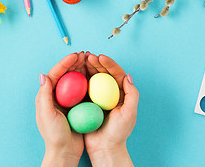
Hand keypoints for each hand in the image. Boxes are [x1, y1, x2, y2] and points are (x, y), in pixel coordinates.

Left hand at [36, 52, 85, 166]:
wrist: (64, 152)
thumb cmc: (54, 135)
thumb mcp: (47, 114)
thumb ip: (44, 95)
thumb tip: (42, 75)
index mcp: (46, 96)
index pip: (55, 74)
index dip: (65, 63)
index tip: (75, 55)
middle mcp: (55, 96)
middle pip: (65, 74)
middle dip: (74, 63)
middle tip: (85, 54)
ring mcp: (66, 101)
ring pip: (74, 80)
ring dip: (82, 69)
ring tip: (91, 60)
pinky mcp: (76, 106)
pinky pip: (82, 90)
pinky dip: (88, 81)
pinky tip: (96, 77)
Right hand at [84, 52, 138, 166]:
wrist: (104, 148)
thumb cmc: (118, 132)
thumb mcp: (129, 114)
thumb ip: (131, 95)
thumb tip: (127, 76)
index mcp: (121, 93)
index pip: (116, 74)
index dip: (109, 64)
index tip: (100, 57)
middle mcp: (109, 93)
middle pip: (103, 73)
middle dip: (95, 62)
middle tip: (87, 55)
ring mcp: (97, 97)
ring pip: (92, 78)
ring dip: (86, 68)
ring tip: (80, 60)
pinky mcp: (87, 102)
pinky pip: (82, 88)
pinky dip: (78, 79)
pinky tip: (73, 73)